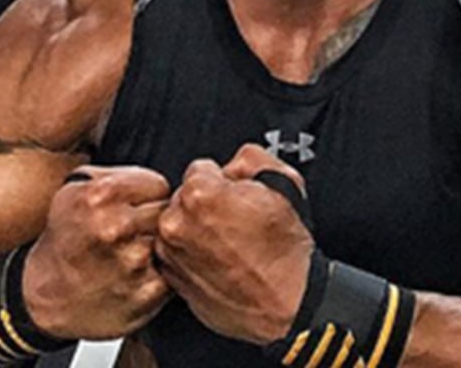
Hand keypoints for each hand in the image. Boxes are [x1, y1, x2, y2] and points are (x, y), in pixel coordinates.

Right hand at [21, 165, 170, 339]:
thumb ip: (118, 175)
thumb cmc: (65, 238)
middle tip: (131, 233)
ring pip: (170, 242)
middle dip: (152, 221)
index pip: (159, 186)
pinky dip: (158, 273)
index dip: (147, 197)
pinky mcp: (146, 292)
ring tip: (130, 253)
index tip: (132, 208)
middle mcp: (117, 226)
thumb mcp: (75, 190)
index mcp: (103, 194)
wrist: (47, 294)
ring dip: (157, 247)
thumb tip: (156, 177)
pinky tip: (134, 275)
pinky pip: (171, 272)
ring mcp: (133, 261)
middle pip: (166, 213)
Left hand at [156, 145, 313, 343]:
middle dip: (206, 205)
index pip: (201, 169)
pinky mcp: (172, 279)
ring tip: (228, 245)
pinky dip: (191, 255)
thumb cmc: (286, 249)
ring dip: (195, 230)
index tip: (236, 197)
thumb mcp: (284, 182)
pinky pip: (176, 254)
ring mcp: (171, 254)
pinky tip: (219, 262)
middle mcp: (177, 223)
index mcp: (200, 193)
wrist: (289, 301)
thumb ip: (249, 158)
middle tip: (235, 222)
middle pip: (185, 196)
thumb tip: (232, 163)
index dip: (224, 181)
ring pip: (177, 225)